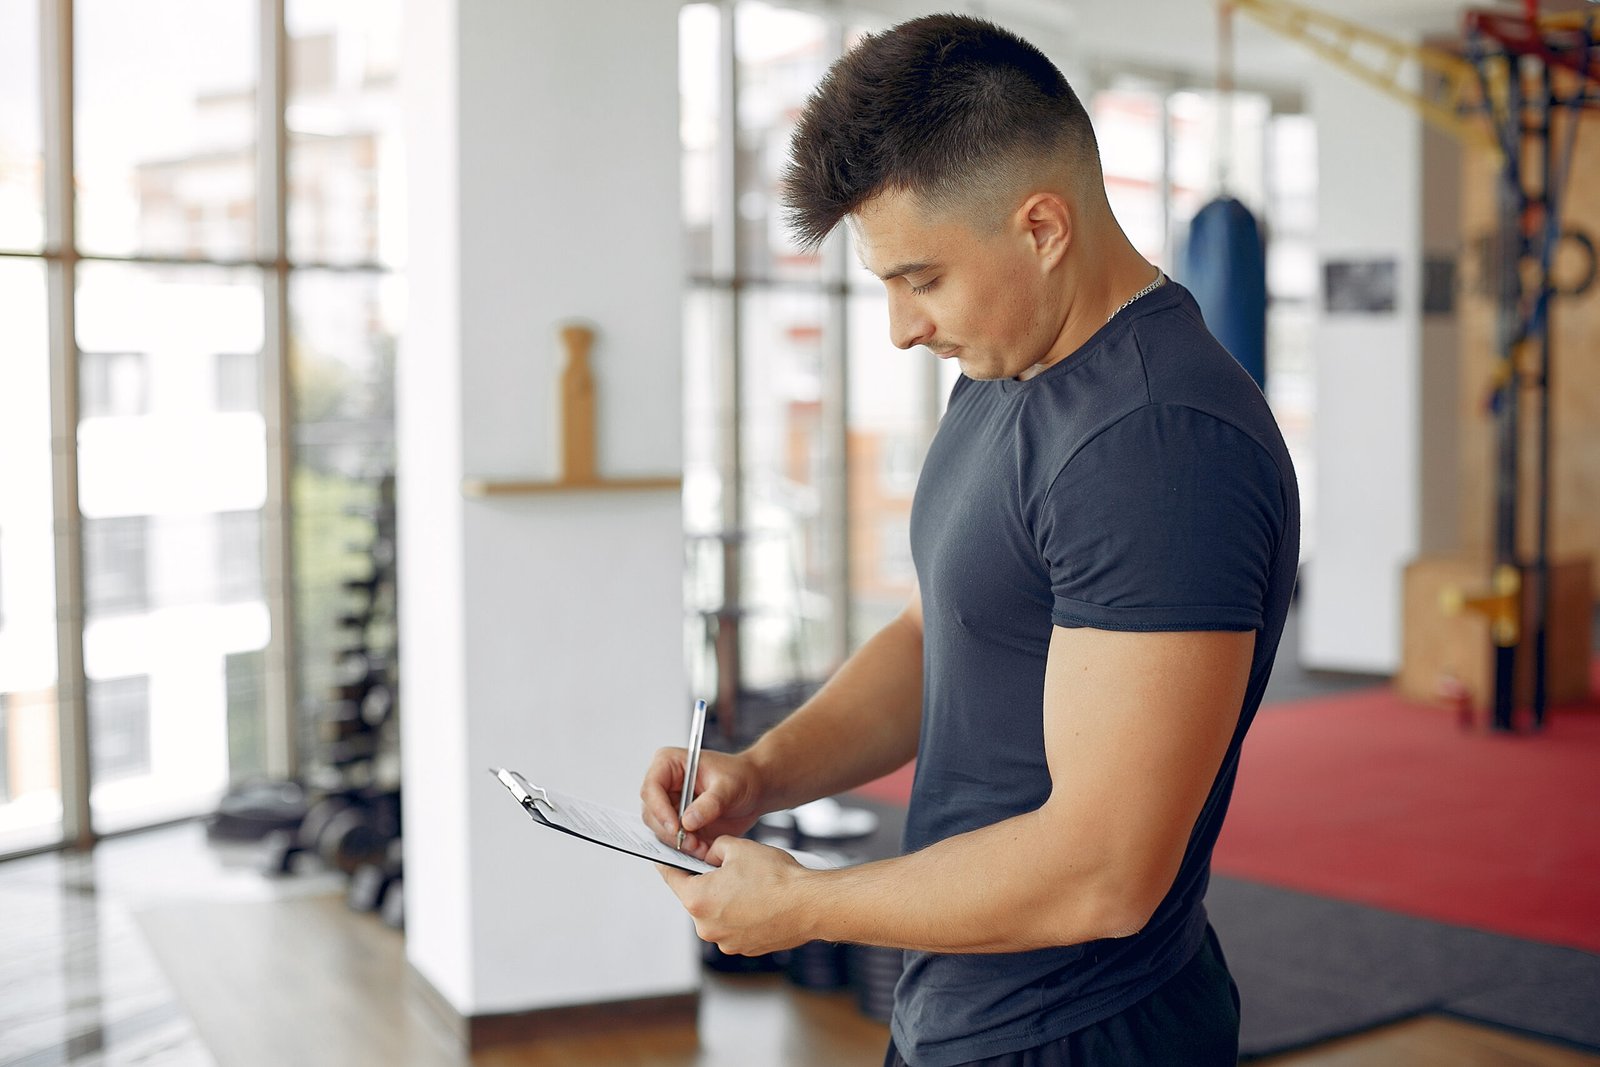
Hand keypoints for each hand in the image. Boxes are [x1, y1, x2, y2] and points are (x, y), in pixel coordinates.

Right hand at [640, 747, 764, 859]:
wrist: (754, 789)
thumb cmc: (742, 777)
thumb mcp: (730, 787)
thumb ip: (710, 803)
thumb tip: (688, 822)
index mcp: (670, 764)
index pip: (651, 788)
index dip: (659, 809)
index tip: (676, 827)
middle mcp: (664, 785)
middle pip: (651, 813)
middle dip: (670, 832)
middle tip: (692, 843)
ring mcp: (669, 805)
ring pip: (660, 830)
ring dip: (678, 843)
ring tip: (701, 847)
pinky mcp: (678, 823)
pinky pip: (673, 841)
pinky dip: (686, 849)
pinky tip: (703, 849)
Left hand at [657, 838, 814, 955]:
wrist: (809, 905)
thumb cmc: (775, 877)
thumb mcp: (738, 848)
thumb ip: (716, 848)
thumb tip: (711, 853)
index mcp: (697, 899)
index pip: (671, 877)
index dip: (668, 863)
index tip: (664, 858)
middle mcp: (706, 926)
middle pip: (695, 898)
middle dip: (706, 882)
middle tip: (727, 867)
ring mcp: (724, 941)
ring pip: (716, 913)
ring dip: (725, 900)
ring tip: (750, 885)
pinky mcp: (743, 948)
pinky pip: (733, 927)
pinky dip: (740, 915)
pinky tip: (760, 902)